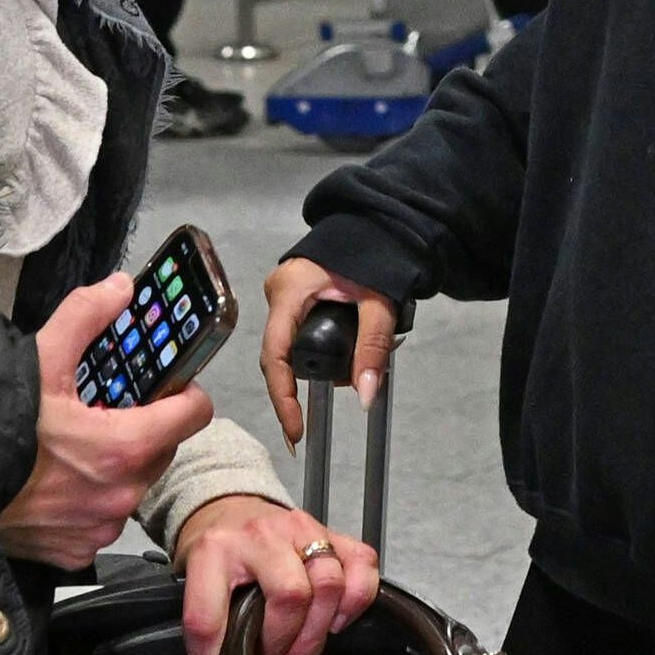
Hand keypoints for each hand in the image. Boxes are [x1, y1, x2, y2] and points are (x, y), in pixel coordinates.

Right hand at [0, 273, 214, 568]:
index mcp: (124, 446)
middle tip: (107, 412)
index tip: (167, 385)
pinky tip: (57, 484)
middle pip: (163, 449)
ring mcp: (99, 527)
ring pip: (132, 485)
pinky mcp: (76, 551)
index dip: (183, 392)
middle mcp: (120, 493)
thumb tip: (120, 288)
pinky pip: (102, 520)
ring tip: (75, 448)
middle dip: (145, 429)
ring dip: (117, 467)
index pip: (194, 414)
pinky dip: (90, 501)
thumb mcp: (38, 360)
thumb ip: (85, 317)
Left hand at [170, 495, 381, 654]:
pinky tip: (335, 620)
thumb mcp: (198, 581)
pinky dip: (356, 601)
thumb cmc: (221, 553)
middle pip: (291, 595)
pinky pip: (362, 566)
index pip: (211, 617)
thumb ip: (209, 624)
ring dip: (318, 632)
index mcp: (215, 550)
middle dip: (286, 645)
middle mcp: (261, 536)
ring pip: (330, 582)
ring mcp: (302, 530)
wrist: (232, 510)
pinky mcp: (334, 533)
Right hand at [260, 258, 395, 443]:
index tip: (296, 430)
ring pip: (293, 347)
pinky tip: (349, 351)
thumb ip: (373, 348)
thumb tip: (366, 396)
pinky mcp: (294, 300)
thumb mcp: (379, 303)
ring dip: (324, 363)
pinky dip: (323, 348)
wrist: (379, 224)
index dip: (282, 397)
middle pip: (282, 355)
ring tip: (361, 361)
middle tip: (351, 383)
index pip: (275, 355)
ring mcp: (283, 297)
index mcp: (290, 290)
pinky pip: (300, 335)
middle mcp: (278, 294)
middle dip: (315, 378)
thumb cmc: (376, 254)